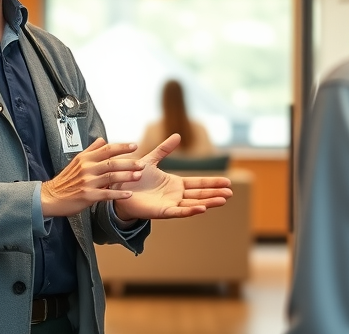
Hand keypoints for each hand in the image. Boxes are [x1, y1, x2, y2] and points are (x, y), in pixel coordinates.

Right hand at [41, 138, 143, 217]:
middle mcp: (87, 168)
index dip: (122, 147)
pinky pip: (106, 194)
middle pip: (112, 162)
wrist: (51, 197)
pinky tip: (129, 194)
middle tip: (142, 163)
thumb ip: (91, 150)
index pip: (107, 149)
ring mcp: (87, 182)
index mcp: (86, 158)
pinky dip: (118, 194)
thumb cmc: (66, 180)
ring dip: (127, 176)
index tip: (135, 146)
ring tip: (139, 176)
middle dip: (129, 163)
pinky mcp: (87, 195)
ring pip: (111, 177)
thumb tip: (102, 140)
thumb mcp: (76, 161)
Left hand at [112, 134, 232, 220]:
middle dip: (215, 193)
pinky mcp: (161, 212)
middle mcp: (176, 195)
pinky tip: (202, 208)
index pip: (198, 183)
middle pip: (200, 194)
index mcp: (175, 184)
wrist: (117, 189)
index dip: (212, 182)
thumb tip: (178, 135)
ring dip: (208, 202)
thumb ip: (164, 149)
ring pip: (193, 204)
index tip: (228, 182)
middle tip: (231, 192)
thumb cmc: (134, 177)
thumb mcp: (151, 160)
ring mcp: (170, 204)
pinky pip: (178, 212)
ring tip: (223, 200)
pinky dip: (190, 210)